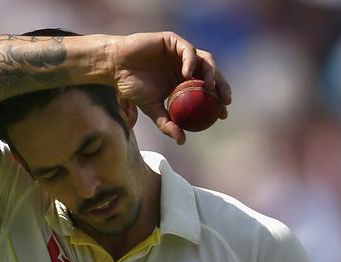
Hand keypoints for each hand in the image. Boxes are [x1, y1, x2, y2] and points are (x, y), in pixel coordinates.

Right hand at [110, 32, 230, 143]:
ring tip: (210, 87)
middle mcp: (186, 65)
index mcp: (184, 81)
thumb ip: (167, 123)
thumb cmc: (132, 87)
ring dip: (211, 72)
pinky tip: (188, 74)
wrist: (115, 68)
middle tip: (224, 101)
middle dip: (222, 87)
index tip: (222, 115)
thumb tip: (182, 141)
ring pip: (205, 60)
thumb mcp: (152, 109)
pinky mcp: (173, 41)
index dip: (218, 101)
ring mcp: (180, 53)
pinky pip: (188, 51)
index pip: (208, 90)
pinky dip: (191, 62)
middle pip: (211, 74)